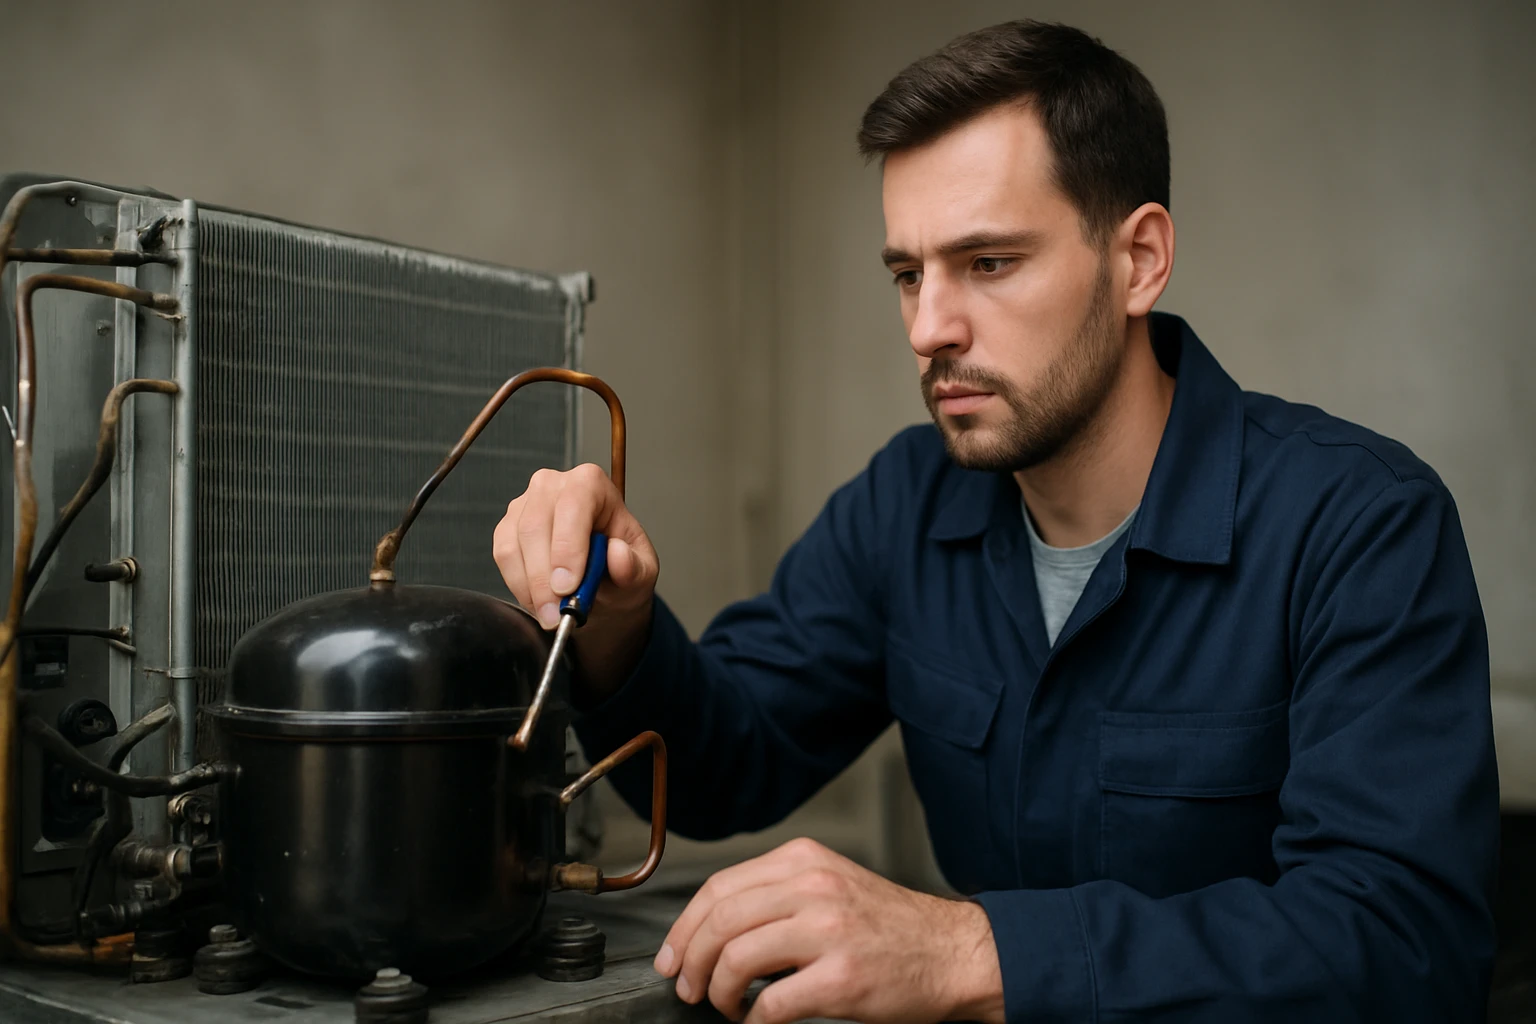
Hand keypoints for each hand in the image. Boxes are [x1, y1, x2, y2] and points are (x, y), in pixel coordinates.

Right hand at [493, 463, 658, 695]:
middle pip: (537, 525)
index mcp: (592, 484)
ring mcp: (526, 505)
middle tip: (557, 613)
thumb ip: (633, 566)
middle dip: (544, 577)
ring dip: (530, 587)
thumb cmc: (621, 568)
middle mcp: (554, 485)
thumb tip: (618, 555)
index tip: (568, 587)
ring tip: (552, 616)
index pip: (574, 504)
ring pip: (514, 544)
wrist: (602, 584)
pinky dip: (519, 586)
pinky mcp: (507, 528)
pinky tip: (539, 602)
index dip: (568, 546)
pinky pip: (503, 558)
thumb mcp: (641, 572)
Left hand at [654, 838, 1004, 1023]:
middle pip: (720, 921)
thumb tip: (713, 928)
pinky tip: (758, 1022)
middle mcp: (813, 887)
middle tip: (689, 987)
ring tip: (726, 1006)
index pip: (719, 888)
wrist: (952, 952)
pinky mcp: (841, 978)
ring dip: (718, 992)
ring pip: (736, 959)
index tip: (672, 955)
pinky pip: (771, 1003)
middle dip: (690, 961)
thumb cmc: (891, 926)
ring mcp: (828, 932)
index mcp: (804, 861)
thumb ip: (778, 893)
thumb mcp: (832, 884)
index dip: (684, 927)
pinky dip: (754, 1020)